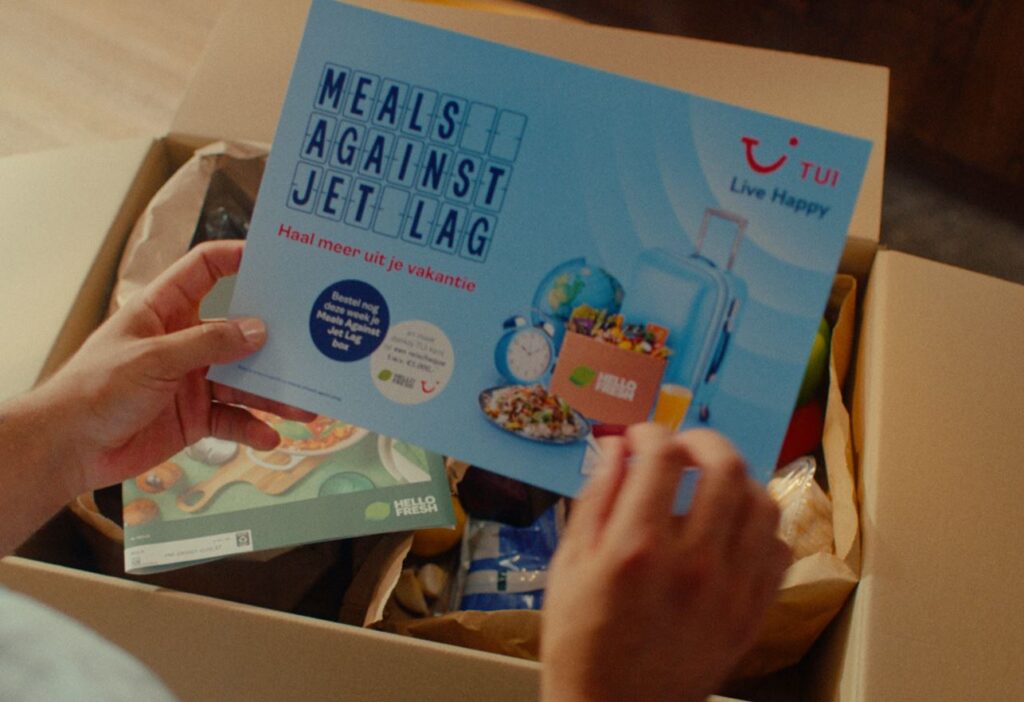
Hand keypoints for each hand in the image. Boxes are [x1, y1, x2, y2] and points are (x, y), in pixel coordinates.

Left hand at [35, 240, 313, 494]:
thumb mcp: (154, 358)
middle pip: (240, 331)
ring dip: (274, 393)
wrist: (69, 447)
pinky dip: (254, 428)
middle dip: (276, 339)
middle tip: (313, 340)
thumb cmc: (96, 388)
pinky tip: (273, 436)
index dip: (236, 257)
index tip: (275, 259)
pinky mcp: (196, 417)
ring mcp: (194, 381)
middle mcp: (185, 341)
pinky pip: (234, 419)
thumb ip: (208, 343)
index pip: (205, 270)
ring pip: (245, 381)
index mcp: (166, 310)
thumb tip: (258, 330)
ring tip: (306, 406)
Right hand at [540, 425, 788, 701]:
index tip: (640, 437)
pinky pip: (777, 548)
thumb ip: (597, 498)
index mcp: (637, 548)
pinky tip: (732, 528)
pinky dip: (759, 526)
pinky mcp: (751, 613)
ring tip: (712, 483)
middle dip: (702, 440)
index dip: (651, 432)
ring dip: (736, 479)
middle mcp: (692, 563)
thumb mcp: (569, 564)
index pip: (663, 456)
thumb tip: (618, 448)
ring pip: (762, 502)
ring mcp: (730, 590)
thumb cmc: (580, 640)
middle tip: (683, 446)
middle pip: (725, 467)